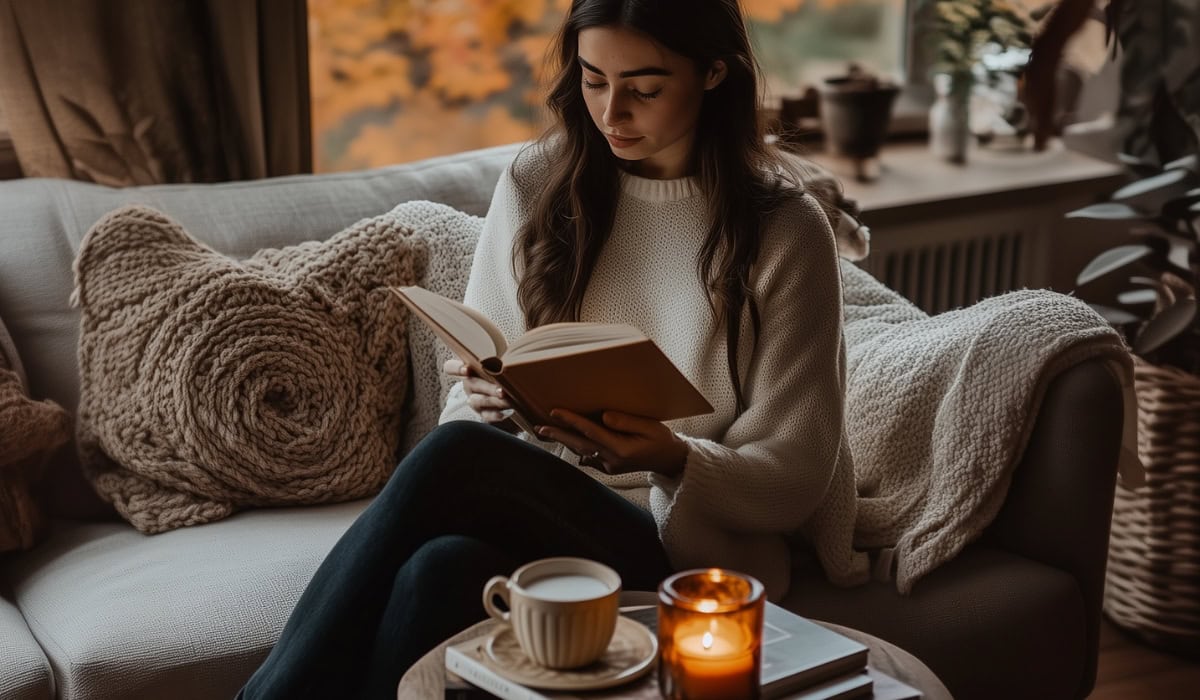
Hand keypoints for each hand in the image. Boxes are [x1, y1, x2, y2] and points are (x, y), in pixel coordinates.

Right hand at [443, 359, 511, 425]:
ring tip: (505, 399)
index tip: (466, 369)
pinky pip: (486, 415)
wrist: (512, 383)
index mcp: (468, 367)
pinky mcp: (484, 412)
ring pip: (478, 401)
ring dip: (493, 400)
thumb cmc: (503, 366)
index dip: (456, 368)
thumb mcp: (499, 357)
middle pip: (471, 385)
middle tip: (501, 390)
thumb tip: (509, 353)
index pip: (452, 367)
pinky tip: (502, 414)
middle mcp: (469, 384)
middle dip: (488, 387)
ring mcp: (475, 399)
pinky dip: (494, 415)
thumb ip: (499, 356)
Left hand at [535, 409, 687, 477]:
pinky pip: (589, 458)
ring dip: (565, 441)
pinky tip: (568, 441)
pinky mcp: (610, 468)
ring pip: (582, 452)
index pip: (591, 432)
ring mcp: (610, 466)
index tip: (555, 411)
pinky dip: (577, 449)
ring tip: (548, 431)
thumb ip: (627, 422)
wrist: (669, 460)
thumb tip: (604, 416)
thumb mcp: (650, 427)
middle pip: (580, 445)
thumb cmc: (662, 439)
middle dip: (559, 435)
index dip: (572, 421)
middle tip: (540, 427)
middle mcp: (613, 460)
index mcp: (622, 449)